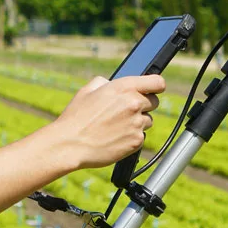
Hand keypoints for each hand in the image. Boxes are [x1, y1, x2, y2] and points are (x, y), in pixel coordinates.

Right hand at [50, 74, 165, 169]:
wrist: (70, 144)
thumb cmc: (76, 117)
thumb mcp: (87, 91)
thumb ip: (105, 83)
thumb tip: (112, 84)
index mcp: (124, 88)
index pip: (158, 82)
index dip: (155, 86)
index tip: (152, 90)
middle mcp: (134, 104)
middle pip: (154, 102)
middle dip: (143, 105)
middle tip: (125, 112)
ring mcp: (137, 124)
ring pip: (148, 121)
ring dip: (137, 122)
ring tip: (116, 126)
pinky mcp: (136, 141)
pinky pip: (140, 137)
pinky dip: (131, 137)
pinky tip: (115, 137)